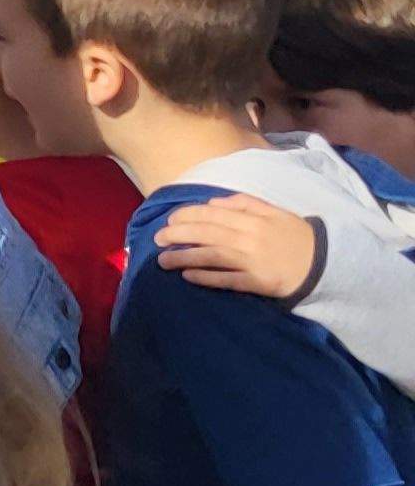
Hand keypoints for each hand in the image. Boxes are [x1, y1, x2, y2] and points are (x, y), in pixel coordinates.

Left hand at [157, 196, 319, 299]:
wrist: (327, 263)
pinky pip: (227, 280)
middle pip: (207, 234)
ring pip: (211, 256)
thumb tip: (213, 203)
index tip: (170, 219)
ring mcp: (253, 261)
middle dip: (178, 234)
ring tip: (162, 260)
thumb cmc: (296, 236)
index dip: (187, 215)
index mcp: (253, 219)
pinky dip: (206, 278)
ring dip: (183, 258)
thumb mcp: (275, 212)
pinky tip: (187, 277)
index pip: (212, 214)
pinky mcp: (258, 282)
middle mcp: (250, 238)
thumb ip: (245, 203)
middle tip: (158, 238)